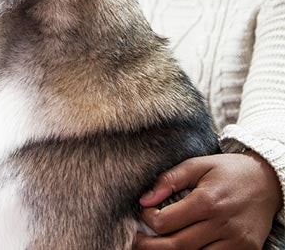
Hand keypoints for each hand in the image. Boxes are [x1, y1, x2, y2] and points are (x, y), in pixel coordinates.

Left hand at [135, 152, 282, 249]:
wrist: (269, 181)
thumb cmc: (228, 171)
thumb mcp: (197, 165)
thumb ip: (169, 180)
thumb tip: (144, 199)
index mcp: (207, 201)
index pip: (164, 222)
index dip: (147, 219)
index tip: (144, 211)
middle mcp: (222, 224)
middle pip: (176, 246)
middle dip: (150, 246)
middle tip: (137, 240)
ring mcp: (236, 242)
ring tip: (157, 244)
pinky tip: (182, 247)